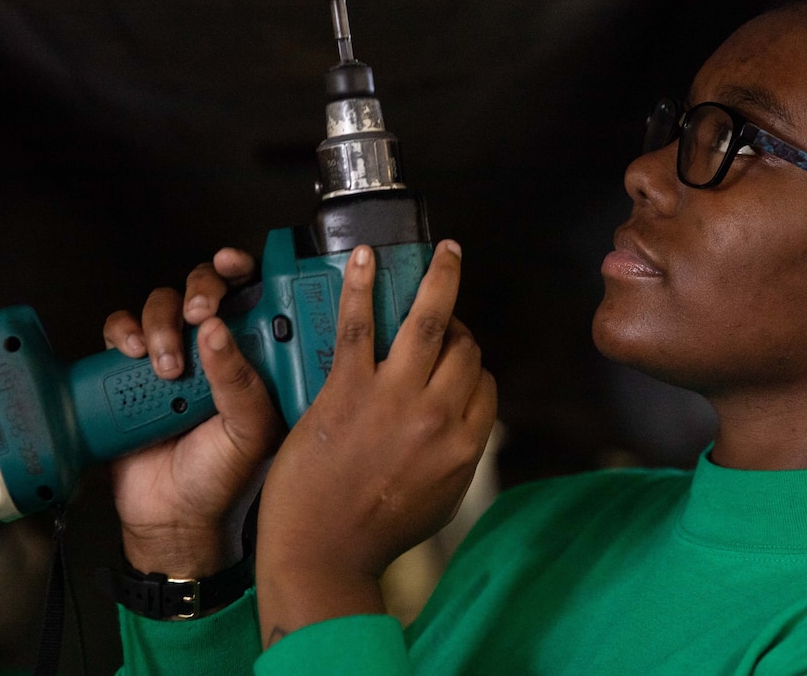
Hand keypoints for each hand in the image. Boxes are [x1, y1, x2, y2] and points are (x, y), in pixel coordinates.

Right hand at [104, 248, 284, 576]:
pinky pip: (120, 331)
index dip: (244, 271)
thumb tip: (216, 330)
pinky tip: (131, 353)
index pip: (254, 296)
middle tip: (197, 314)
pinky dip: (122, 332)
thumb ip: (240, 381)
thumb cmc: (222, 478)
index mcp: (253, 356)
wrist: (169, 520)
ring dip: (160, 323)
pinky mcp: (129, 373)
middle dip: (199, 291)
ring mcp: (170, 358)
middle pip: (203, 288)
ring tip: (167, 365)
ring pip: (160, 304)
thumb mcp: (249, 431)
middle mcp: (212, 350)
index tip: (232, 264)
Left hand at [256, 240, 496, 640]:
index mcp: (464, 444)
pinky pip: (360, 326)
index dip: (471, 362)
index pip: (484, 381)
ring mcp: (394, 398)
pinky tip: (366, 258)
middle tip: (442, 314)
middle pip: (463, 348)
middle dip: (457, 326)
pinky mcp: (347, 389)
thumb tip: (464, 421)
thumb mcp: (440, 498)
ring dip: (440, 278)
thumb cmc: (375, 533)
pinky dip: (363, 286)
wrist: (321, 551)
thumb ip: (458, 454)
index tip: (457, 354)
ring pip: (429, 322)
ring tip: (444, 254)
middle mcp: (438, 415)